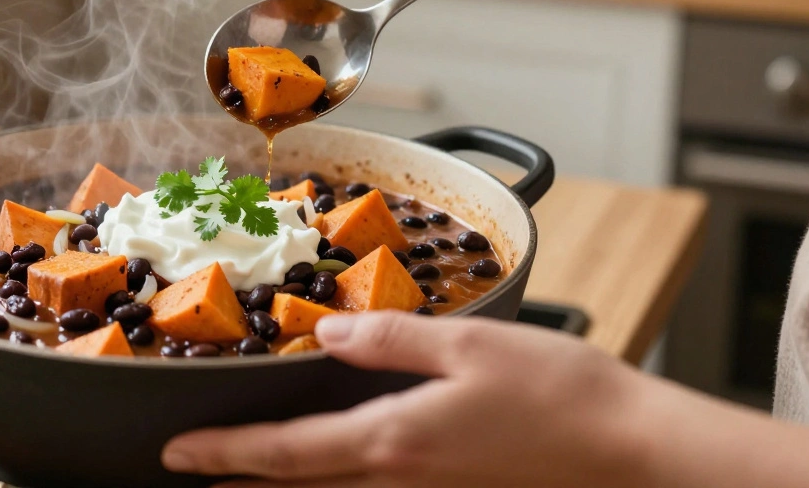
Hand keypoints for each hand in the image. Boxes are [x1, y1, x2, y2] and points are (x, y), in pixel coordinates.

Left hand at [161, 312, 651, 486]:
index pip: (287, 452)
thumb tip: (326, 335)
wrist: (632, 451)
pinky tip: (328, 479)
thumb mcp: (469, 345)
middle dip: (238, 480)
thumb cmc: (559, 392)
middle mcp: (402, 480)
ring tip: (236, 483)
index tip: (177, 451)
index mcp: (394, 440)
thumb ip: (390, 340)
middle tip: (186, 473)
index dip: (227, 451)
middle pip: (299, 486)